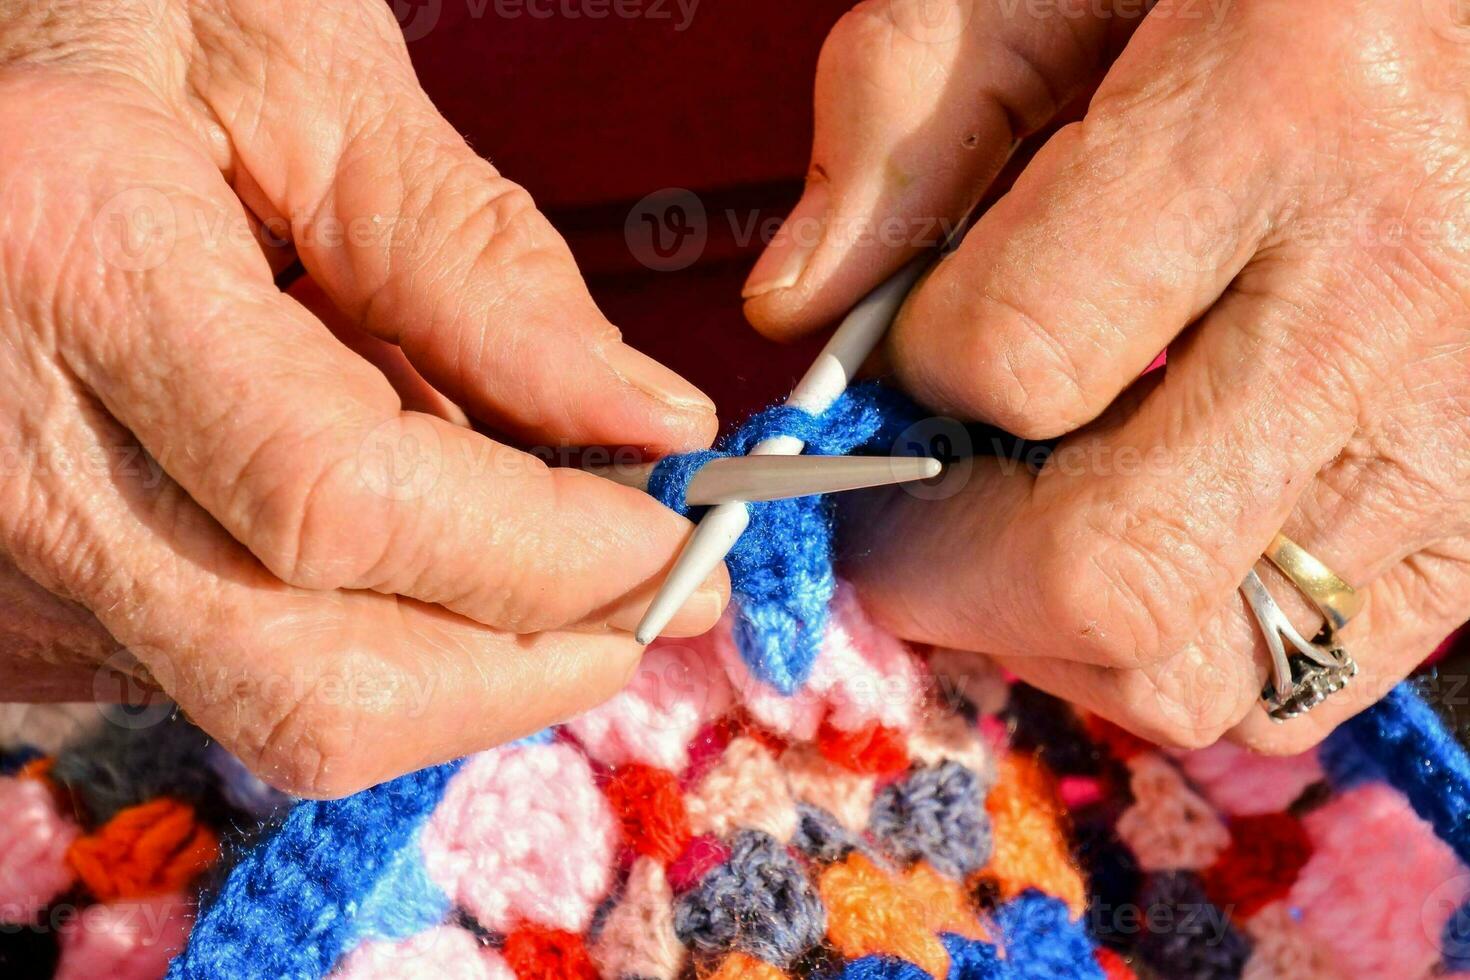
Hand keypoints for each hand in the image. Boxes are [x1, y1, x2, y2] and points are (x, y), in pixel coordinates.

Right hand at [0, 0, 727, 795]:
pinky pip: (227, 675)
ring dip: (462, 661)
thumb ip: (474, 259)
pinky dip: (366, 634)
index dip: (543, 554)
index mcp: (80, 264)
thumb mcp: (298, 73)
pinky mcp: (26, 597)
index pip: (349, 504)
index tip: (663, 534)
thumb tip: (644, 419)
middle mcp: (12, 450)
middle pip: (315, 683)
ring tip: (547, 555)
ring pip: (275, 709)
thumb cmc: (102, 17)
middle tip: (651, 598)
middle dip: (528, 668)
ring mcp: (9, 549)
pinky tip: (407, 535)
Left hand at [746, 0, 1469, 751]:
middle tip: (895, 504)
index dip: (907, 378)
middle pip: (1099, 570)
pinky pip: (1291, 690)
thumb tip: (797, 312)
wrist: (1460, 25)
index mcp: (1278, 112)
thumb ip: (906, 110)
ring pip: (1192, 670)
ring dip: (1048, 632)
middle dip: (937, 566)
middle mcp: (1393, 291)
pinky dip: (1169, 655)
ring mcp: (1457, 430)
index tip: (898, 356)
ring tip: (1020, 523)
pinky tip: (1137, 544)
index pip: (1011, 356)